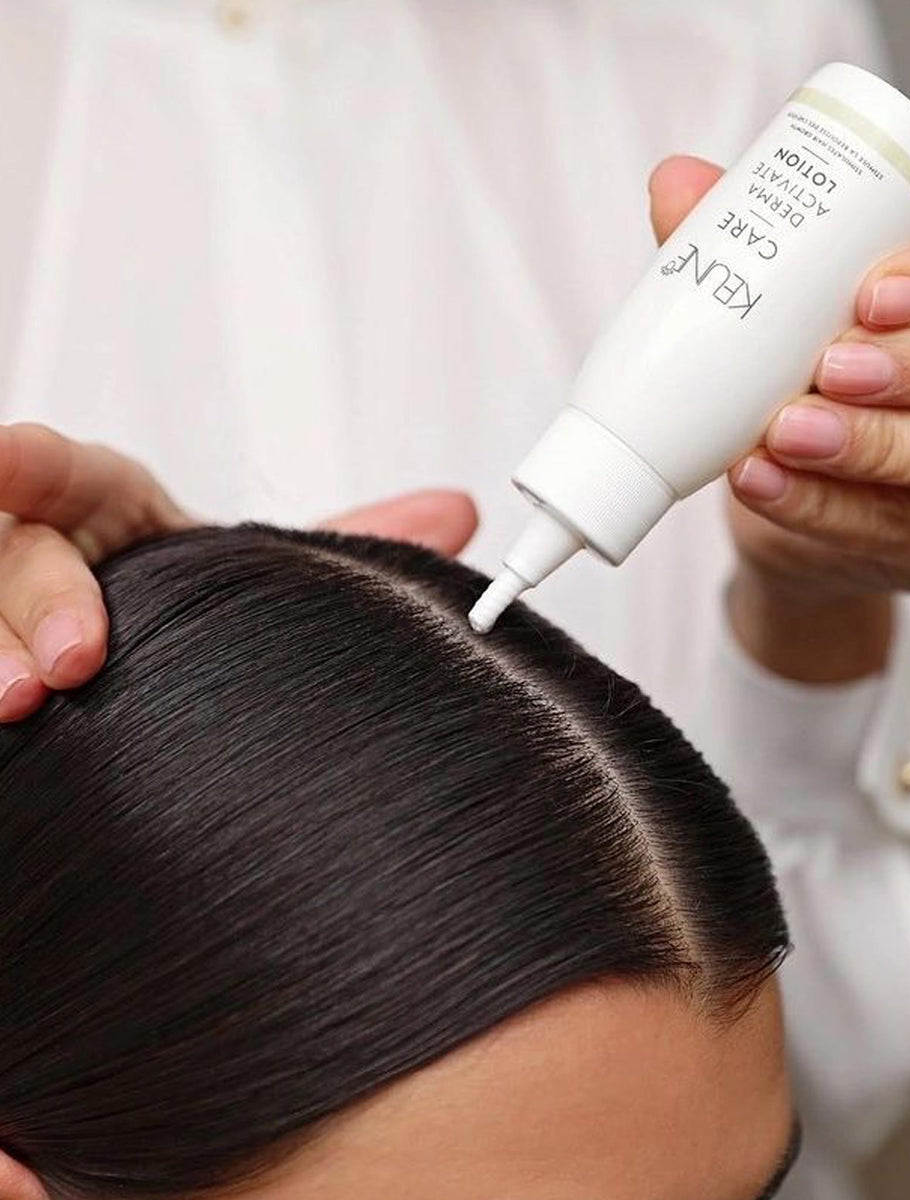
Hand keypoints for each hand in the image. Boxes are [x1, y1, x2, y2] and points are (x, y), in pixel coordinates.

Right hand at [0, 424, 477, 720]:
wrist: (154, 699)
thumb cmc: (200, 620)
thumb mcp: (260, 577)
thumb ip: (347, 543)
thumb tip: (455, 511)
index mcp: (114, 517)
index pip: (74, 476)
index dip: (35, 465)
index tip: (6, 458)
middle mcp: (51, 559)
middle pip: (11, 552)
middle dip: (33, 598)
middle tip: (73, 661)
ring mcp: (8, 623)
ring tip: (19, 704)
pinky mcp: (1, 675)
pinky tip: (9, 743)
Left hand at [649, 156, 909, 681]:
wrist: (773, 494)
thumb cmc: (795, 378)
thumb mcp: (773, 309)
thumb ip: (739, 244)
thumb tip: (678, 182)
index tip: (868, 291)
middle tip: (830, 366)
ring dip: (888, 445)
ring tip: (784, 432)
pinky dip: (826, 507)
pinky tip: (759, 480)